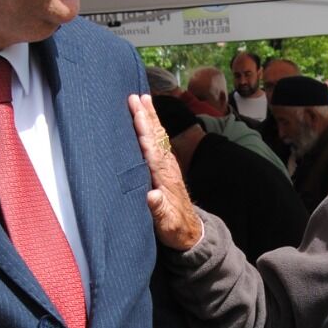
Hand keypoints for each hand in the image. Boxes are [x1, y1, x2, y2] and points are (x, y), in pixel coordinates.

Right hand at [128, 93, 203, 250]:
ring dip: (151, 117)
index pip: (152, 149)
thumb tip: (152, 196)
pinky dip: (153, 128)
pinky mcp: (167, 168)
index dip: (144, 130)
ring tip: (143, 98)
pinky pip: (159, 142)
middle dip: (147, 116)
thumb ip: (159, 210)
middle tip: (137, 96)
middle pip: (156, 137)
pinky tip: (149, 119)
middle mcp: (167, 167)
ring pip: (159, 136)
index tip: (137, 112)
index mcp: (164, 177)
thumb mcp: (166, 224)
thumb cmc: (174, 228)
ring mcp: (168, 166)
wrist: (190, 231)